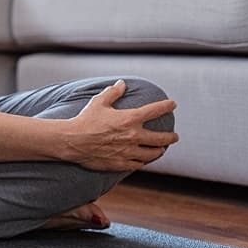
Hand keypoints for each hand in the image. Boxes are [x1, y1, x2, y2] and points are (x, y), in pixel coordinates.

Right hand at [60, 80, 178, 171]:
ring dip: (159, 150)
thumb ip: (113, 93)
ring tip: (161, 149)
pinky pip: (139, 164)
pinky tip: (144, 160)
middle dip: (170, 137)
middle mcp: (133, 136)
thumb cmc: (85, 120)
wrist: (73, 141)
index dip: (166, 106)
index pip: (154, 111)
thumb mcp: (98, 102)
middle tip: (174, 136)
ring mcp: (129, 151)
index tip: (172, 104)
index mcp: (129, 119)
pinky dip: (144, 161)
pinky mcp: (122, 163)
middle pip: (161, 138)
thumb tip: (122, 84)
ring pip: (153, 154)